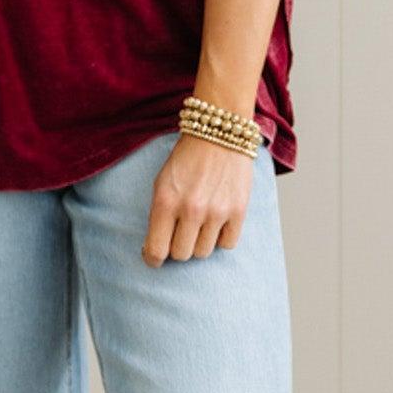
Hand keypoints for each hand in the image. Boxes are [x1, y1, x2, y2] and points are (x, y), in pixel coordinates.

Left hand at [141, 131, 254, 265]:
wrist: (219, 134)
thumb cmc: (186, 160)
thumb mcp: (161, 183)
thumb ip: (158, 216)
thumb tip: (156, 250)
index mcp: (166, 202)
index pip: (156, 251)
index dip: (153, 258)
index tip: (154, 257)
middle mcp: (191, 210)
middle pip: (181, 255)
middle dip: (177, 247)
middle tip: (179, 233)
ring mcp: (217, 212)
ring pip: (203, 252)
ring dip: (199, 242)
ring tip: (200, 224)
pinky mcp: (239, 211)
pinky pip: (227, 244)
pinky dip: (221, 238)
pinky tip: (217, 223)